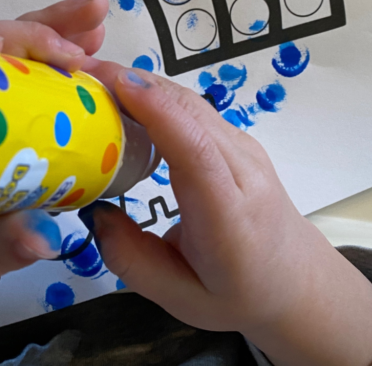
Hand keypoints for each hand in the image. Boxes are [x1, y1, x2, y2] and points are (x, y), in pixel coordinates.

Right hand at [77, 65, 371, 365]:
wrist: (297, 282)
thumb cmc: (238, 293)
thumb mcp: (179, 297)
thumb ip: (131, 259)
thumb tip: (92, 211)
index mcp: (227, 214)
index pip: (195, 149)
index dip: (156, 110)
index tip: (113, 84)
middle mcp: (241, 169)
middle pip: (188, 111)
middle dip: (133, 83)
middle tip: (74, 74)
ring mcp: (242, 147)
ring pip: (189, 101)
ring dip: (140, 83)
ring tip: (88, 79)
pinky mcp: (235, 138)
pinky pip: (191, 107)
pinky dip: (154, 94)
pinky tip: (120, 97)